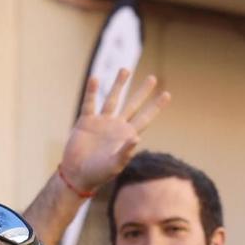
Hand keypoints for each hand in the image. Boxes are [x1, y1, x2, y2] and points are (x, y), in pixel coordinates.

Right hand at [58, 69, 169, 194]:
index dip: (156, 107)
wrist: (77, 174)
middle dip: (143, 92)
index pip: (145, 118)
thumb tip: (136, 137)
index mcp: (127, 136)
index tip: (167, 94)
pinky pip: (90, 103)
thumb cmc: (99, 174)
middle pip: (133, 104)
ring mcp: (102, 122)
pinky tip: (96, 79)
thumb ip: (125, 152)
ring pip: (112, 99)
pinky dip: (92, 91)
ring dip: (119, 84)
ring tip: (126, 70)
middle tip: (153, 78)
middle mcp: (117, 126)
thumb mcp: (115, 165)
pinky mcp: (86, 121)